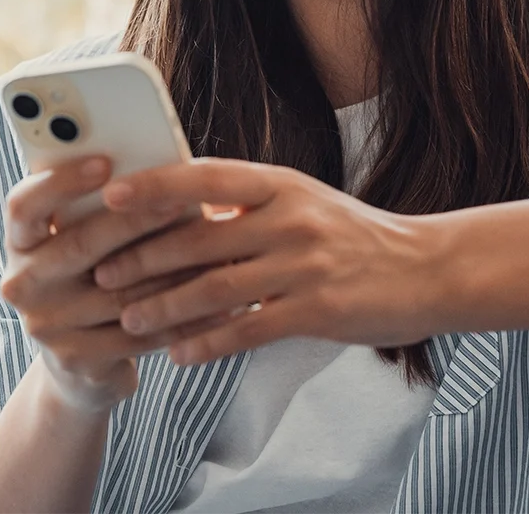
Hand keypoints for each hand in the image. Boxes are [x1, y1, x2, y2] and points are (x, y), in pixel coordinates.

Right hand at [0, 157, 207, 412]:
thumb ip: (105, 207)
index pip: (24, 205)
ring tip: (215, 250)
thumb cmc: (94, 276)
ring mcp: (44, 325)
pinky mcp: (76, 359)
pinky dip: (181, 318)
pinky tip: (219, 306)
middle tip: (182, 200)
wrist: (80, 363)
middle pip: (79, 245)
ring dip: (171, 271)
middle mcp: (22, 283)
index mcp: (20, 241)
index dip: (62, 182)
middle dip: (136, 221)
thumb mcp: (84, 239)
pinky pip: (137, 333)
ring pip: (117, 292)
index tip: (105, 162)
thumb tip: (160, 168)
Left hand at [90, 158, 449, 364]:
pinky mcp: (318, 310)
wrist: (425, 268)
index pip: (206, 177)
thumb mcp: (304, 201)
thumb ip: (249, 205)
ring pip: (216, 287)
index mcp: (283, 183)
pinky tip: (180, 352)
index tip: (110, 195)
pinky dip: (208, 341)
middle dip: (143, 258)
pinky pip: (248, 328)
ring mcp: (305, 265)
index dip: (155, 185)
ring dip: (165, 306)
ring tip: (130, 320)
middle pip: (200, 237)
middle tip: (102, 273)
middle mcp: (292, 217)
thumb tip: (181, 205)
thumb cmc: (354, 236)